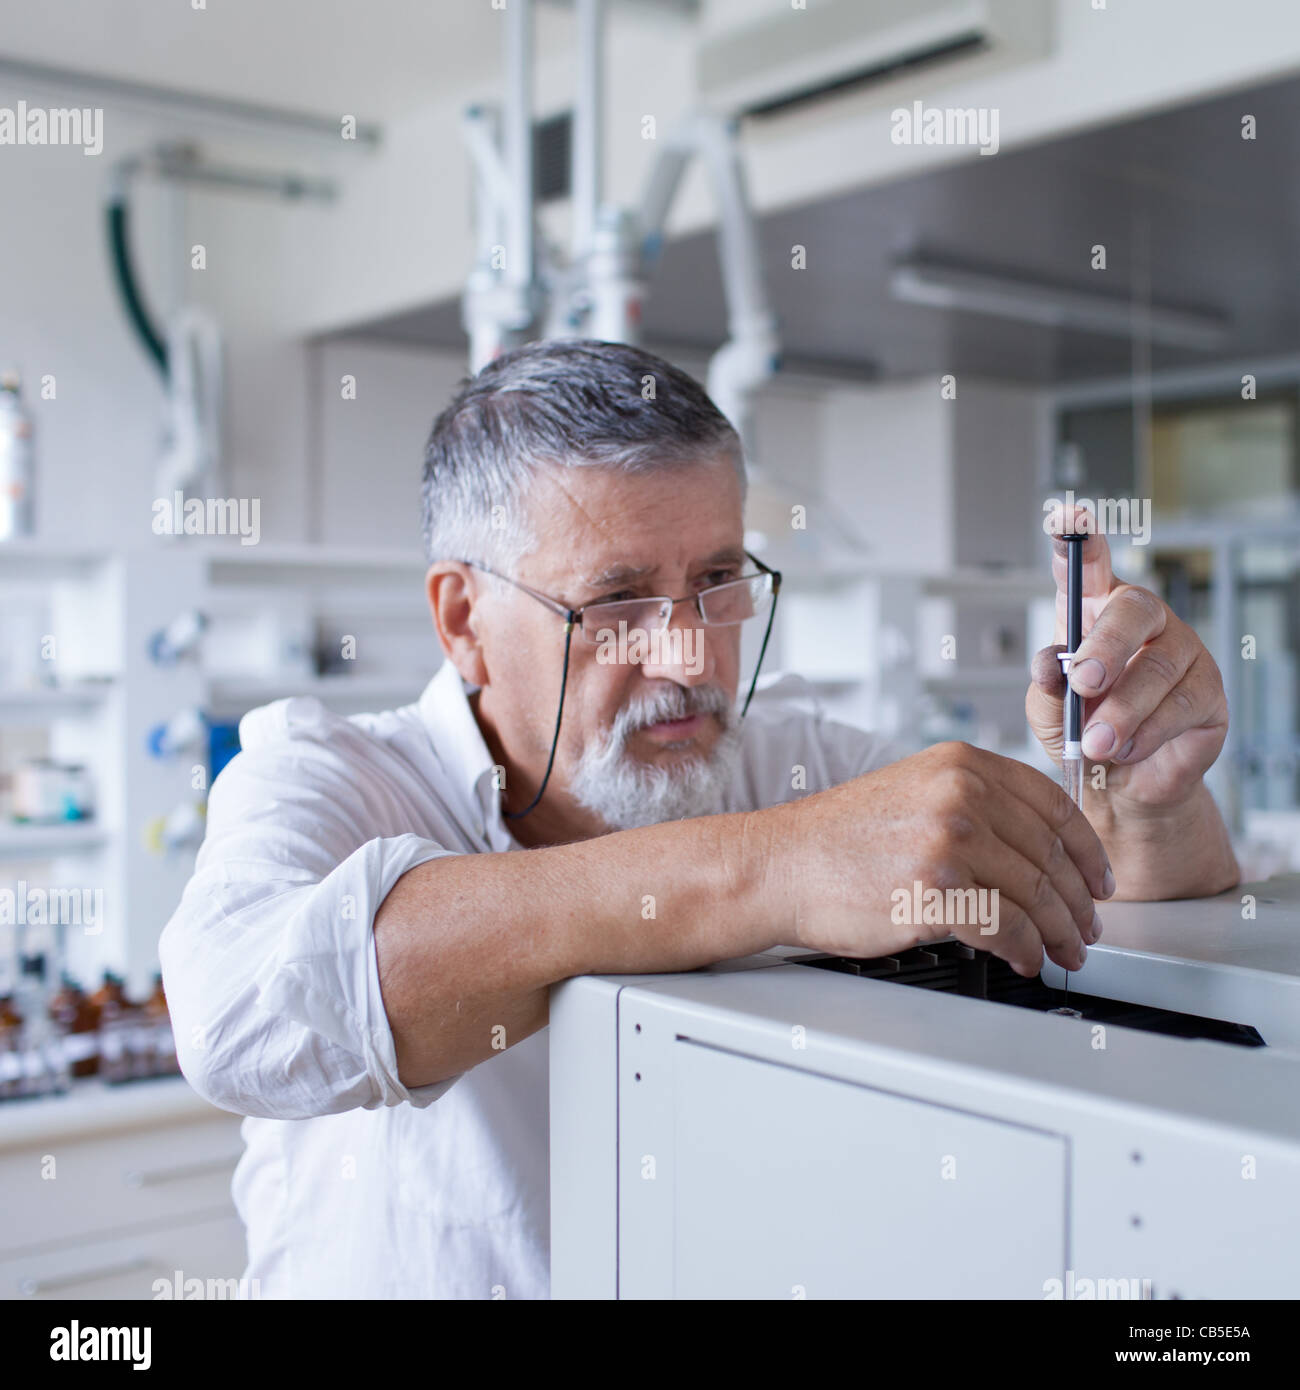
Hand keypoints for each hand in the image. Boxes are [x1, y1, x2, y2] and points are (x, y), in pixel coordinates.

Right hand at [767, 741, 1112, 976]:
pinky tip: (1026, 958)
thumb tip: (1032, 846)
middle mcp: (960, 795)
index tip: (1098, 879)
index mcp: (960, 764)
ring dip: (1060, 933)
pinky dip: (1027, 949)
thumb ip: (972, 803)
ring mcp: (949, 841)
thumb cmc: (837, 840)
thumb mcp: (912, 791)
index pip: (1053, 805)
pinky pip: (1008, 928)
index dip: (1087, 850)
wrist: (780, 866)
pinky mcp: (936, 892)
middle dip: (1079, 902)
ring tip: (1065, 951)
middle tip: (1088, 927)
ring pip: (1037, 894)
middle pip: (1051, 855)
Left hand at [1027, 504, 1228, 810]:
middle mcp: (1143, 621)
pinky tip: (1126, 749)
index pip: (1088, 565)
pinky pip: (1180, 707)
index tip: (1067, 519)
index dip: (1079, 541)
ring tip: (1096, 744)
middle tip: (1082, 681)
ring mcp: (1182, 651)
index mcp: (1095, 612)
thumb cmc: (1081, 733)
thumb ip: (1046, 687)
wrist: (1119, 784)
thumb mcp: (1048, 711)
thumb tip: (1050, 665)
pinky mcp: (1209, 691)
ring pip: (1155, 670)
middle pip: (1135, 610)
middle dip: (1105, 647)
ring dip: (1120, 712)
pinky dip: (1146, 734)